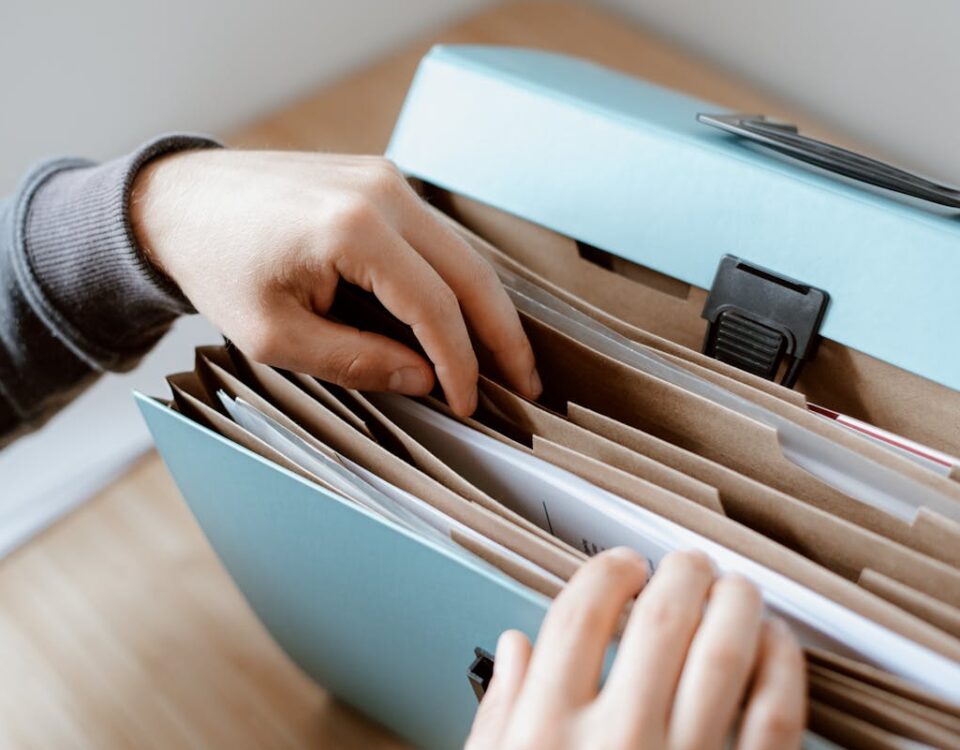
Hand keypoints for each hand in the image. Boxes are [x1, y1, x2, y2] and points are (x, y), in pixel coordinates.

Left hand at [130, 150, 541, 414]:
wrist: (178, 201)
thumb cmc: (217, 267)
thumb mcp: (276, 336)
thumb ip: (358, 360)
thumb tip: (425, 379)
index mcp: (353, 229)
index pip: (435, 307)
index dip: (460, 363)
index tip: (469, 403)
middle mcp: (382, 192)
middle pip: (471, 273)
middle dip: (503, 335)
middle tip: (528, 384)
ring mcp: (385, 179)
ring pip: (462, 253)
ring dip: (487, 308)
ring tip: (507, 358)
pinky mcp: (380, 181)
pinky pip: (435, 237)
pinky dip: (456, 281)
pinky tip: (465, 317)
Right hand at [466, 548, 805, 749]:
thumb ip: (501, 711)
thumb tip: (515, 647)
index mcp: (547, 731)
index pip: (581, 612)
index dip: (607, 571)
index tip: (622, 566)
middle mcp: (617, 740)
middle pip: (661, 617)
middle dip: (679, 573)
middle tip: (686, 565)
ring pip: (726, 649)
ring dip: (736, 602)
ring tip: (734, 588)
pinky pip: (777, 713)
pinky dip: (783, 665)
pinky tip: (775, 645)